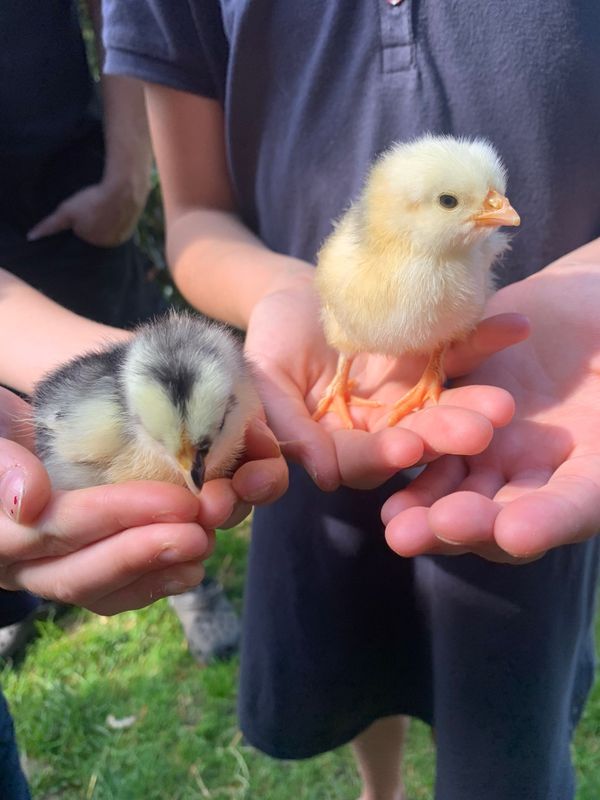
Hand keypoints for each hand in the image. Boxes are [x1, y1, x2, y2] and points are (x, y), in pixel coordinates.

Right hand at [0, 389, 283, 614]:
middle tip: (198, 528)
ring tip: (204, 544)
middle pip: (76, 572)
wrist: (10, 438)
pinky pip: (112, 594)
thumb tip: (29, 501)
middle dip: (142, 551)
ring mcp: (42, 573)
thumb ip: (4, 461)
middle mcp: (13, 560)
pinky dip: (155, 583)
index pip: (51, 526)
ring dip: (156, 569)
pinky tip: (192, 567)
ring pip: (98, 591)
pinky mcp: (75, 575)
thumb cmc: (5, 423)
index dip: (111, 514)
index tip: (173, 498)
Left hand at [27, 178, 148, 247]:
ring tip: (105, 204)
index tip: (83, 208)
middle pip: (97, 231)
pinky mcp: (133, 225)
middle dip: (94, 221)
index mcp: (96, 244)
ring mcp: (124, 235)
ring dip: (106, 218)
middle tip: (94, 205)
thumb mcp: (66, 212)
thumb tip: (30, 237)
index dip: (80, 219)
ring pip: (109, 227)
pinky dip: (118, 216)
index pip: (83, 233)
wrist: (123, 189)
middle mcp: (111, 244)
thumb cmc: (93, 200)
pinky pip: (121, 223)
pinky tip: (116, 205)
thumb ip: (49, 226)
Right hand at [245, 274, 527, 490]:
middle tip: (477, 432)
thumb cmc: (272, 340)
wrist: (296, 296)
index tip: (406, 449)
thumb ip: (286, 425)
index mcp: (338, 443)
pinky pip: (460, 352)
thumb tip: (320, 476)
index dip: (380, 455)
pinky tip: (514, 327)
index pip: (359, 459)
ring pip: (443, 405)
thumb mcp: (265, 379)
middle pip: (413, 439)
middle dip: (443, 436)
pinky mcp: (430, 360)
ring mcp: (409, 395)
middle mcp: (380, 428)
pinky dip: (486, 340)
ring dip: (473, 403)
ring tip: (503, 402)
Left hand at [382, 243, 599, 561]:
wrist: (589, 296)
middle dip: (469, 525)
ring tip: (395, 521)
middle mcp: (544, 469)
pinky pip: (438, 432)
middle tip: (433, 531)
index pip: (575, 507)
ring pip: (461, 485)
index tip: (514, 534)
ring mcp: (501, 443)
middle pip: (505, 513)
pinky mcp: (464, 410)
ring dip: (427, 504)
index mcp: (594, 469)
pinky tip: (390, 458)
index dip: (549, 523)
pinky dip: (415, 449)